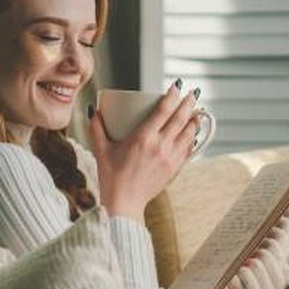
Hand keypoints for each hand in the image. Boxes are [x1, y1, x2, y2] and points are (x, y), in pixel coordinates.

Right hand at [88, 83, 200, 220]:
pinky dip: (192, 138)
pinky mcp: (175, 168)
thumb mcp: (100, 150)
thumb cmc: (111, 177)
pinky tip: (192, 132)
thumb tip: (93, 111)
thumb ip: (96, 128)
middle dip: (189, 102)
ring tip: (195, 111)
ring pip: (190, 133)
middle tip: (191, 93)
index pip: (164, 110)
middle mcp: (160, 146)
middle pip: (182, 118)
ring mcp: (170, 158)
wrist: (124, 203)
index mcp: (142, 138)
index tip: (176, 85)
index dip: (173, 95)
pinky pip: (189, 149)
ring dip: (194, 119)